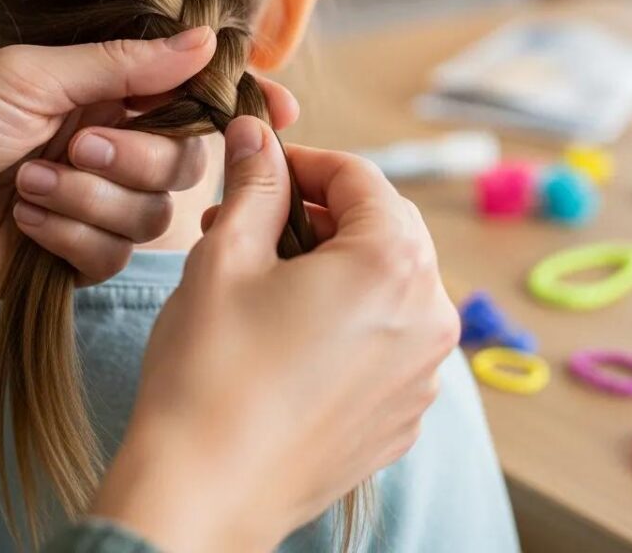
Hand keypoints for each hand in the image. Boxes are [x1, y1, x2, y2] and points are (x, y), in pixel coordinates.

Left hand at [0, 31, 296, 308]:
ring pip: (151, 213)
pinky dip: (68, 237)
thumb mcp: (31, 74)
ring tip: (25, 184)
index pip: (190, 98)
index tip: (278, 109)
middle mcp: (108, 148)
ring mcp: (92, 205)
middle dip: (132, 157)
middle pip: (182, 161)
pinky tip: (21, 220)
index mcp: (102, 95)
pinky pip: (112, 256)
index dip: (235, 104)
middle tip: (72, 144)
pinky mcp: (72, 257)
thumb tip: (208, 41)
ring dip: (87, 198)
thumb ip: (126, 65)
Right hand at [92, 117, 459, 552]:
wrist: (202, 497)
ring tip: (266, 275)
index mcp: (392, 265)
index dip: (307, 162)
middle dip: (322, 213)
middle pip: (384, 228)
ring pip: (388, 283)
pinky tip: (291, 332)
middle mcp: (429, 316)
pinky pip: (389, 338)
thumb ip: (255, 183)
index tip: (264, 167)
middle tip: (256, 221)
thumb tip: (257, 135)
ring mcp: (423, 373)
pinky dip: (350, 317)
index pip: (361, 177)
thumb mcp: (226, 255)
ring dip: (334, 263)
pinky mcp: (404, 415)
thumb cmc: (210, 371)